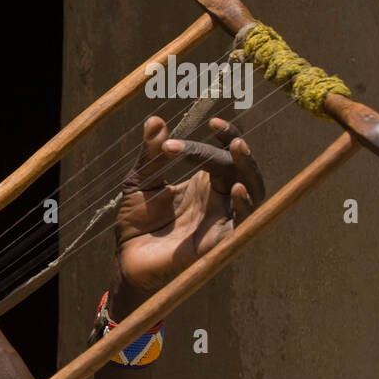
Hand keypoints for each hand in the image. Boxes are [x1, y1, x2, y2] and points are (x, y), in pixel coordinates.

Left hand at [113, 115, 266, 299]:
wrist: (126, 258)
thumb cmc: (136, 222)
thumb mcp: (139, 182)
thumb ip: (150, 155)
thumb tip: (155, 120)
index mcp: (202, 183)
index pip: (224, 154)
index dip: (224, 136)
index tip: (212, 122)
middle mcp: (217, 199)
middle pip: (242, 169)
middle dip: (239, 150)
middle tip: (229, 137)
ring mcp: (220, 219)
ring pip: (252, 192)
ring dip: (249, 171)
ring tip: (238, 149)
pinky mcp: (219, 241)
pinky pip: (243, 223)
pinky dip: (244, 205)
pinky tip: (236, 189)